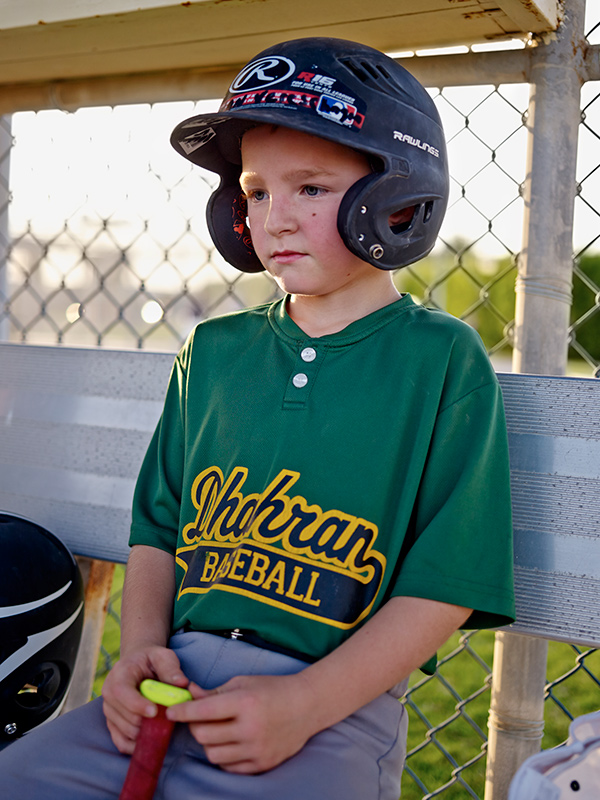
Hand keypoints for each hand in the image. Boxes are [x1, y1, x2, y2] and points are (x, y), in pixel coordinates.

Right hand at [101, 645, 188, 753]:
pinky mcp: (112, 723)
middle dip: (147, 721)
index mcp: (120, 673)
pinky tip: (151, 738)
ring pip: (125, 731)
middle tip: (167, 718)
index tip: (154, 711)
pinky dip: (136, 745)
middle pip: (125, 716)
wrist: (137, 664)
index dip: (137, 704)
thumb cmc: (152, 660)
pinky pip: (121, 742)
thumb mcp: (163, 656)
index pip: (122, 692)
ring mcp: (109, 710)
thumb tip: (182, 683)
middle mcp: (109, 693)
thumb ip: (171, 668)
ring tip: (162, 724)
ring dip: (145, 732)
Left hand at [166, 672, 317, 773]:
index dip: (182, 711)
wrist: (307, 706)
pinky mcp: (262, 764)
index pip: (203, 711)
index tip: (170, 711)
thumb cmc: (273, 689)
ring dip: (209, 743)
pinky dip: (224, 756)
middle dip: (195, 726)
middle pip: (203, 736)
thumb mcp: (243, 682)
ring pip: (213, 755)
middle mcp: (250, 728)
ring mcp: (256, 749)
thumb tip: (189, 695)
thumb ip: (214, 692)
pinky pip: (229, 767)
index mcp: (245, 702)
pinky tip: (230, 742)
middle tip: (199, 718)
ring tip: (218, 730)